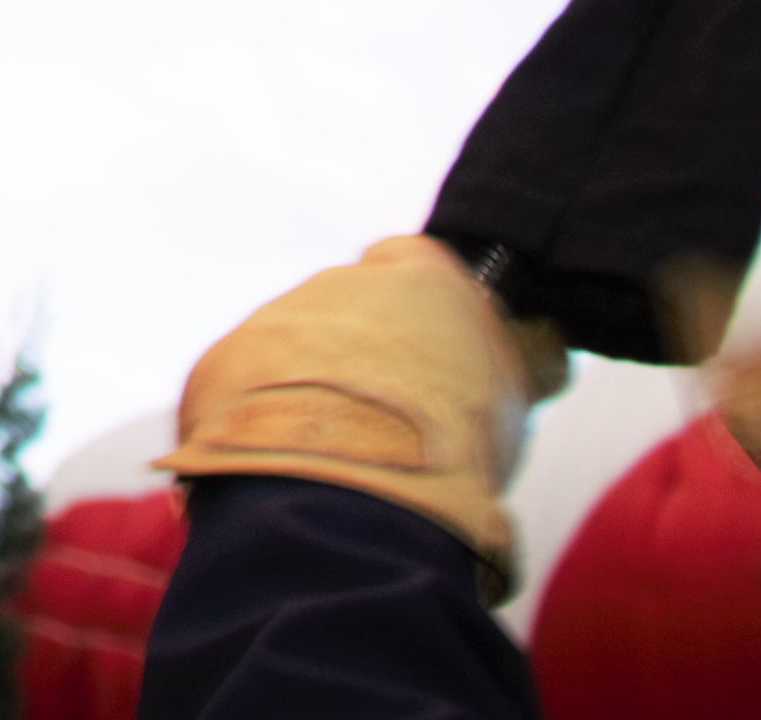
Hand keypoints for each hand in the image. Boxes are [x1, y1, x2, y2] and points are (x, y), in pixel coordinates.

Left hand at [157, 237, 552, 592]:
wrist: (355, 494)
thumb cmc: (452, 445)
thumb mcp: (515, 396)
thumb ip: (520, 360)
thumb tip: (540, 349)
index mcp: (416, 273)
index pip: (414, 265)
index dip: (423, 312)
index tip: (434, 360)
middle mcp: (337, 282)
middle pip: (350, 311)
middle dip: (364, 359)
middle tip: (390, 426)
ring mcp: (272, 319)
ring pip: (295, 352)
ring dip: (315, 394)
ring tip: (345, 462)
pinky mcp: (220, 365)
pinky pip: (246, 391)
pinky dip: (264, 425)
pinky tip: (294, 470)